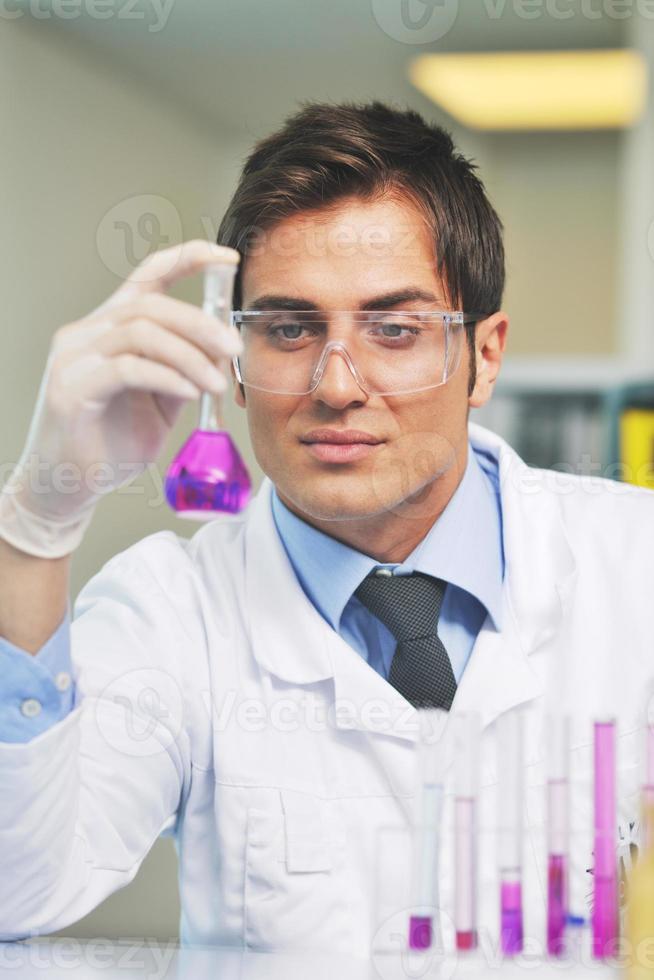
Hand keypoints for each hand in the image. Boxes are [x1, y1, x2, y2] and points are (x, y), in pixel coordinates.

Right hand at [0, 240, 241, 556]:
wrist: (69, 485)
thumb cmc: (112, 443)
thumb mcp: (160, 401)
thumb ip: (184, 370)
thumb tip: (222, 349)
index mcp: (108, 327)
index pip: (147, 277)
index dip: (187, 258)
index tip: (227, 259)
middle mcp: (86, 333)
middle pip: (150, 306)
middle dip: (199, 323)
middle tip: (233, 347)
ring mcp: (73, 358)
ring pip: (140, 332)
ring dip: (188, 355)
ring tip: (216, 384)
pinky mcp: (70, 389)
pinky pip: (127, 368)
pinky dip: (167, 376)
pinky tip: (189, 393)